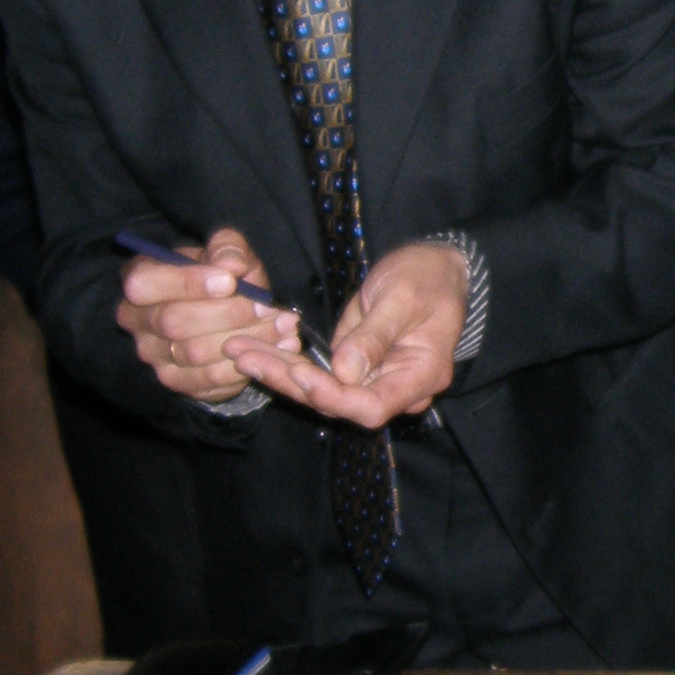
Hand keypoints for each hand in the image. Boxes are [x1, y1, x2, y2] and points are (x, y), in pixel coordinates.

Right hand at [115, 228, 299, 403]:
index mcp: (140, 280)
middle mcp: (136, 320)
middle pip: (173, 323)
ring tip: (284, 325)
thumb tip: (233, 264)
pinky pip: (210, 379)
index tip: (230, 281)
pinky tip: (280, 347)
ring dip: (245, 340)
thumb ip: (227, 248)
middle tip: (268, 306)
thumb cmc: (219, 276)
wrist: (223, 311)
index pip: (144, 285)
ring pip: (194, 354)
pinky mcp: (176, 381)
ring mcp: (153, 355)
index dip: (186, 283)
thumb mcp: (225, 251)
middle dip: (227, 314)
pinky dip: (248, 363)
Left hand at [228, 240, 466, 427]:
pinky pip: (318, 372)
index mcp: (419, 377)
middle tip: (243, 355)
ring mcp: (372, 379)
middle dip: (288, 381)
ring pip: (321, 390)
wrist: (438, 268)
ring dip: (278, 372)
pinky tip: (253, 351)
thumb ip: (373, 336)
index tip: (298, 372)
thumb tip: (343, 372)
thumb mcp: (401, 299)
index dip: (333, 396)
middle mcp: (395, 388)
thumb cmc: (427, 278)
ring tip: (236, 351)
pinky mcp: (354, 366)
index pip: (371, 406)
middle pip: (338, 402)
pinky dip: (286, 362)